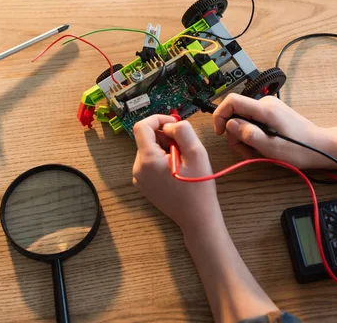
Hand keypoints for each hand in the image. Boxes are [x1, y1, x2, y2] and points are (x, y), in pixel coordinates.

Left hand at [132, 115, 222, 233]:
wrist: (197, 218)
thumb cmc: (198, 187)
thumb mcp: (196, 152)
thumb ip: (182, 131)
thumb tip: (169, 125)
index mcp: (147, 160)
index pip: (142, 126)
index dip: (158, 119)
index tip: (174, 123)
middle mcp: (138, 169)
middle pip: (147, 139)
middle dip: (165, 137)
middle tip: (184, 148)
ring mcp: (139, 178)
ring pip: (149, 150)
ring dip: (165, 148)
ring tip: (182, 162)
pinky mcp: (144, 185)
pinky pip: (150, 163)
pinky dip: (163, 159)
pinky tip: (177, 171)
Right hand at [213, 94, 333, 168]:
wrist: (321, 146)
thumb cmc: (299, 150)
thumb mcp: (272, 148)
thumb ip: (249, 135)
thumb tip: (230, 124)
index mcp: (265, 109)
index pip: (232, 101)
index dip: (220, 115)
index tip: (219, 133)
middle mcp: (265, 103)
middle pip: (236, 113)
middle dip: (235, 134)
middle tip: (246, 152)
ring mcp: (269, 107)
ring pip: (243, 119)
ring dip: (244, 137)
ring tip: (256, 152)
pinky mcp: (271, 113)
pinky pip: (252, 121)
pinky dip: (252, 134)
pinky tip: (261, 146)